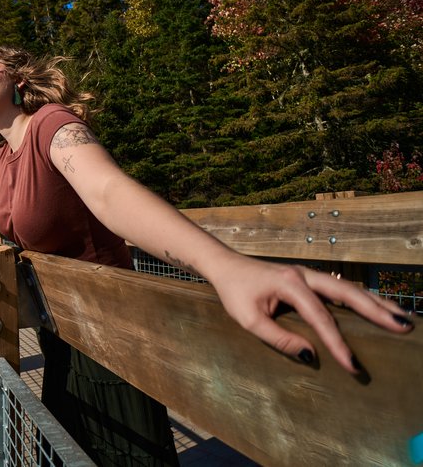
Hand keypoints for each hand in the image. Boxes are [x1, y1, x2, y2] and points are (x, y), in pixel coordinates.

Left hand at [210, 256, 413, 373]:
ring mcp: (310, 275)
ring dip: (376, 303)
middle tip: (404, 327)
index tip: (353, 366)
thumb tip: (311, 355)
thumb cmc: (234, 292)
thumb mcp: (248, 319)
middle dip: (377, 311)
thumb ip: (278, 338)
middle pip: (348, 293)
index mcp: (291, 284)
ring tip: (404, 318)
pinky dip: (363, 299)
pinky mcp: (310, 279)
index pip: (322, 317)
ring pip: (350, 288)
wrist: (225, 266)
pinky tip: (378, 308)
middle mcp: (306, 275)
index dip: (338, 343)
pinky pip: (341, 289)